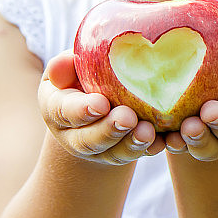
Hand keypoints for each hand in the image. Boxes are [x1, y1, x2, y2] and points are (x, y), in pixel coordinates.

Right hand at [38, 50, 166, 164]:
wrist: (93, 100)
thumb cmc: (80, 73)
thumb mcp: (68, 65)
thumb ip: (66, 64)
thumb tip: (63, 63)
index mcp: (56, 109)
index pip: (64, 111)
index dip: (81, 110)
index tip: (101, 104)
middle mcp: (73, 135)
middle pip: (88, 140)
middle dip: (109, 131)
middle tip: (127, 119)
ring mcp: (99, 149)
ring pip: (113, 153)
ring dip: (131, 144)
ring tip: (147, 132)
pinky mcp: (122, 152)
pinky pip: (135, 154)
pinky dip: (149, 149)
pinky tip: (161, 142)